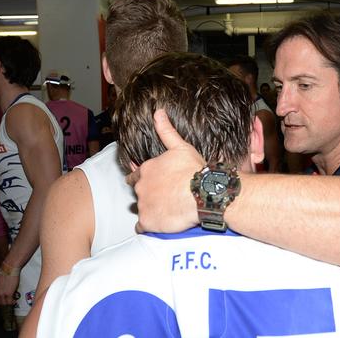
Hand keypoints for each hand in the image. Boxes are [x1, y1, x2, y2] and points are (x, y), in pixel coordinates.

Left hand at [0, 272, 19, 305]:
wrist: (9, 268)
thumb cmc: (4, 271)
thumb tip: (1, 288)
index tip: (2, 299)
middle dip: (4, 302)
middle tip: (8, 300)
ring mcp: (1, 294)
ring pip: (4, 303)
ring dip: (8, 302)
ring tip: (12, 300)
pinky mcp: (8, 294)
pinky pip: (10, 302)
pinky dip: (13, 302)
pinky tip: (14, 300)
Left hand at [126, 109, 205, 232]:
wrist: (203, 194)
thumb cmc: (195, 171)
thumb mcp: (181, 147)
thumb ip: (166, 131)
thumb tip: (158, 112)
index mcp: (147, 169)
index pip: (135, 175)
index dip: (143, 179)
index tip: (154, 183)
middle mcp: (141, 187)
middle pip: (138, 193)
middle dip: (147, 195)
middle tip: (163, 198)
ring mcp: (144, 205)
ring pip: (140, 209)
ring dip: (150, 210)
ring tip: (167, 211)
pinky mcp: (148, 222)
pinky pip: (142, 227)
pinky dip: (149, 226)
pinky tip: (160, 224)